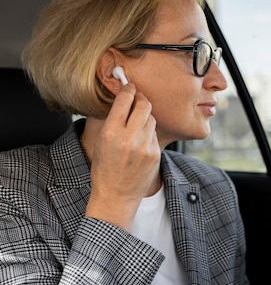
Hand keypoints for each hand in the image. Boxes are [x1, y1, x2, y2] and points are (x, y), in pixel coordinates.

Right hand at [85, 83, 160, 230]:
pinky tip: (140, 141)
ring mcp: (145, 147)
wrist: (115, 197)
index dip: (128, 89)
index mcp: (111, 132)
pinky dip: (148, 133)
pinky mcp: (155, 155)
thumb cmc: (104, 170)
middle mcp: (129, 138)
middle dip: (141, 99)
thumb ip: (112, 120)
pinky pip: (154, 134)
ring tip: (137, 123)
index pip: (125, 99)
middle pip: (144, 104)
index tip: (129, 86)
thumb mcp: (100, 142)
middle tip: (138, 99)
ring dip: (145, 116)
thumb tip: (123, 98)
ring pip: (152, 118)